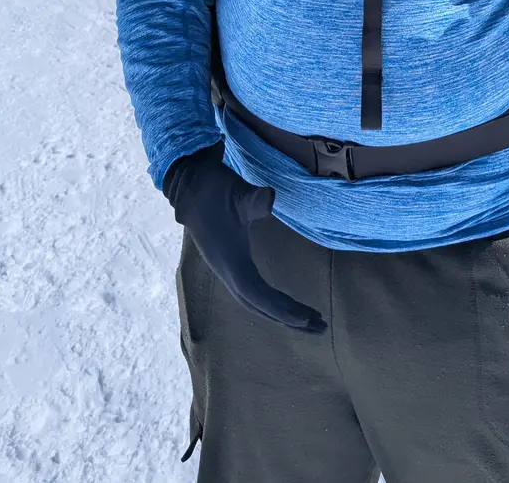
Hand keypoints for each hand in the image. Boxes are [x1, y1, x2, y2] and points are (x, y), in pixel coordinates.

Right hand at [163, 142, 326, 332]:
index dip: (282, 309)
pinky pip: (250, 291)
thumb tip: (270, 197)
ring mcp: (226, 268)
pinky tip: (280, 301)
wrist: (188, 183)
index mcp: (231, 261)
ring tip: (307, 319)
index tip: (307, 317)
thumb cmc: (214, 189)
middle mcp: (227, 271)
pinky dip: (268, 301)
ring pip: (254, 300)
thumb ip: (254, 200)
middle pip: (259, 306)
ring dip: (279, 312)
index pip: (258, 295)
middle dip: (288, 318)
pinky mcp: (227, 261)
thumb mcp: (237, 192)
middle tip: (320, 325)